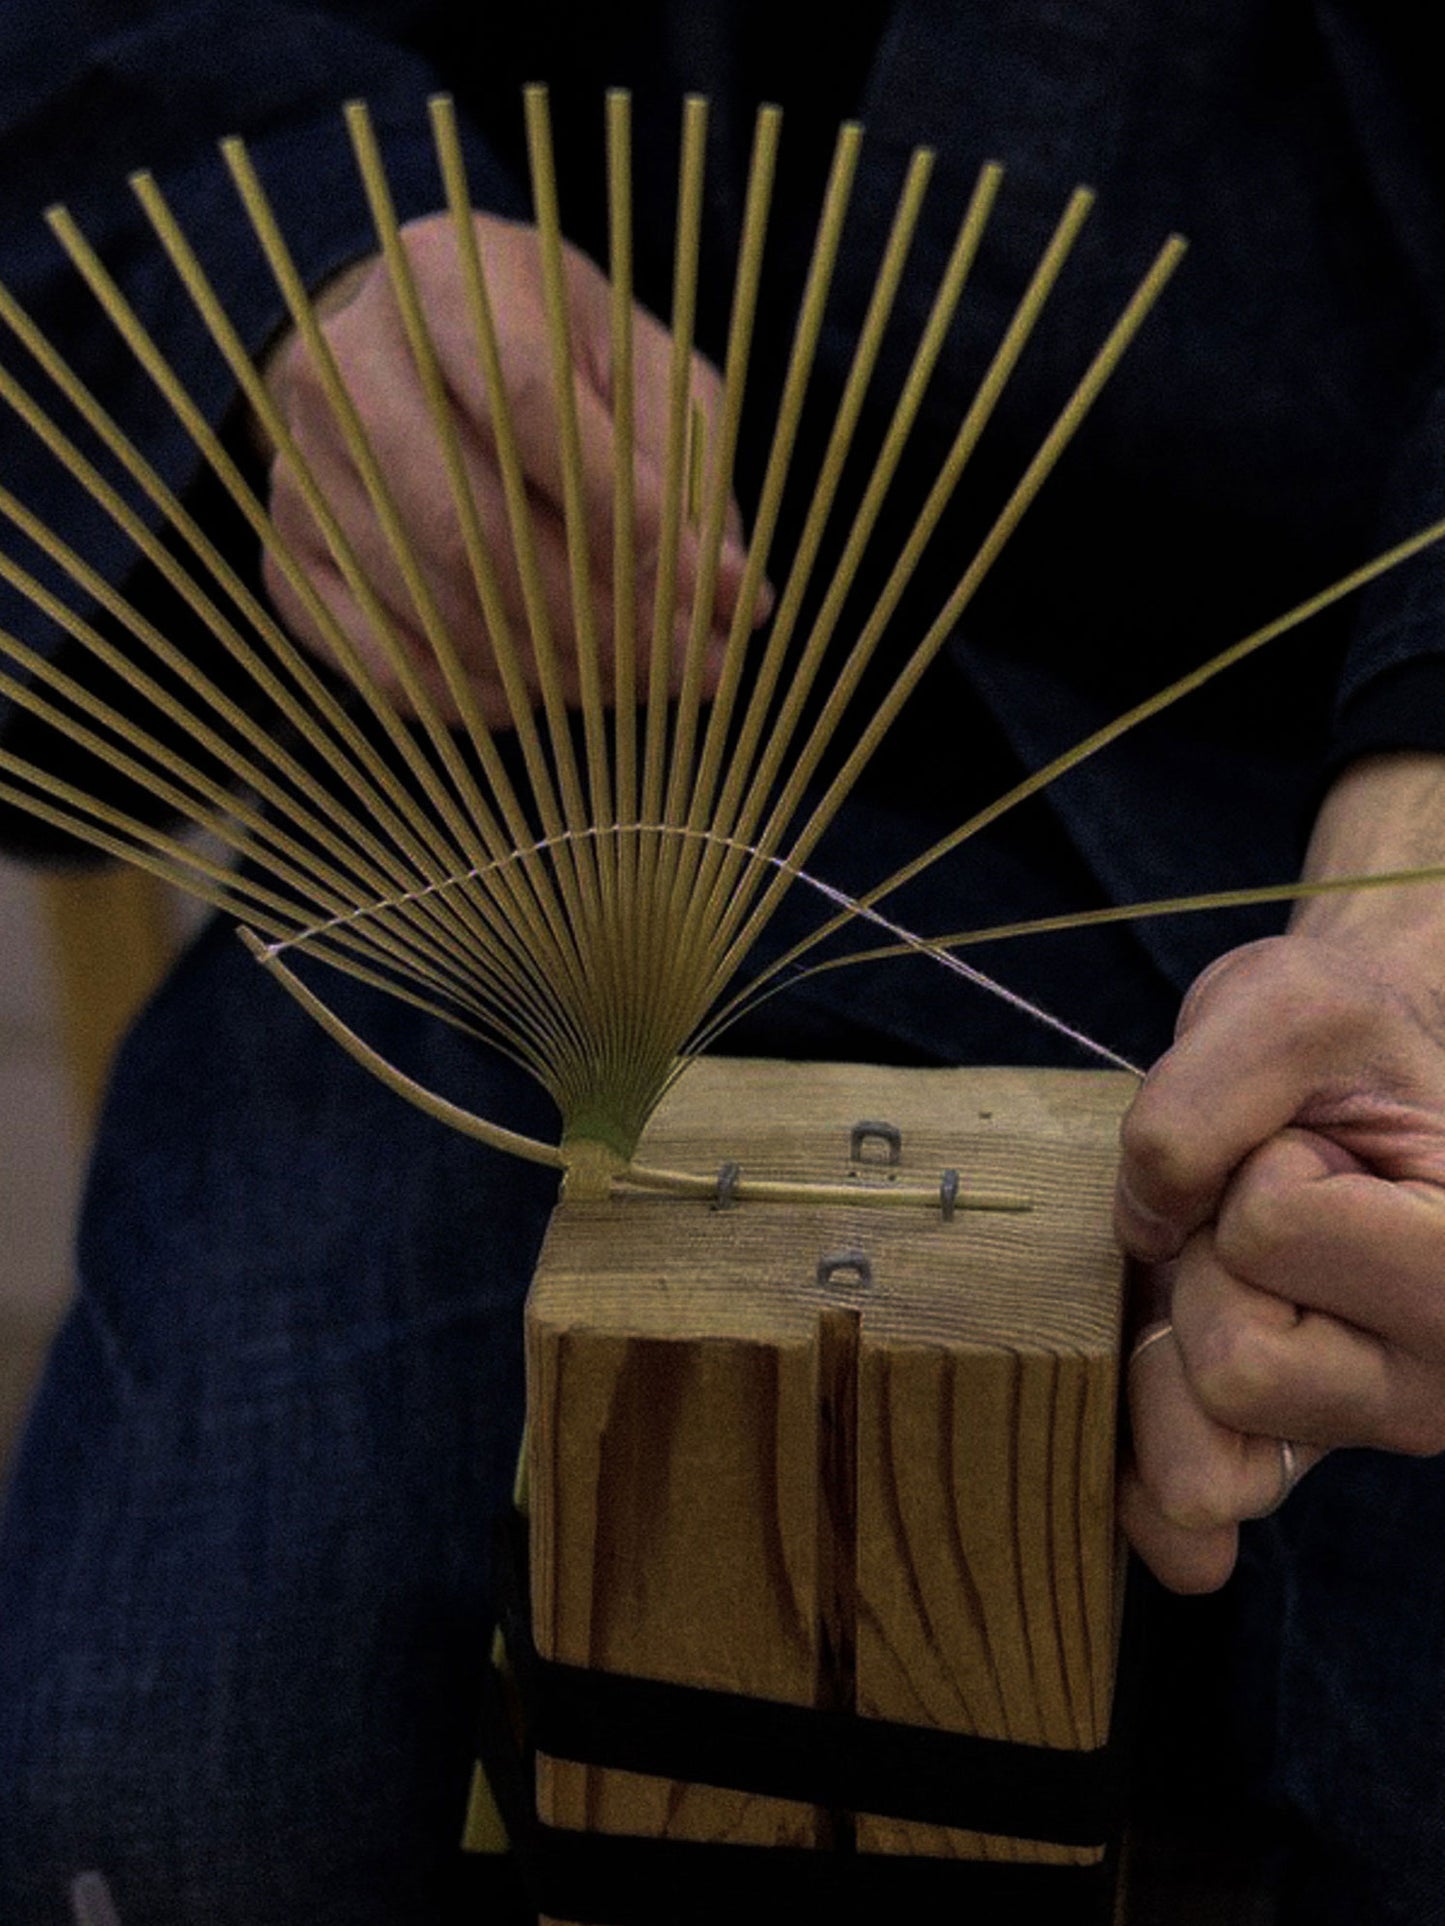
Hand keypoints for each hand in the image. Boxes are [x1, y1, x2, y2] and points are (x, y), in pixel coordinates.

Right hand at [260, 211, 762, 724]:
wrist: (416, 357)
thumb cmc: (560, 358)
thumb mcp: (645, 376)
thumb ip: (694, 480)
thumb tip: (741, 608)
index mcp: (446, 278)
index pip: (533, 405)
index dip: (628, 514)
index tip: (712, 594)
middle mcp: (345, 366)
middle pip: (475, 528)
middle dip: (596, 621)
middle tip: (681, 672)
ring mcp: (301, 469)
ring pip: (434, 606)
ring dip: (548, 671)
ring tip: (629, 686)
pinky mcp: (288, 557)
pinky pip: (384, 665)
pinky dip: (478, 700)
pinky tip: (542, 692)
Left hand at [1115, 754, 1444, 1591]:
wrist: (1357, 1081)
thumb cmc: (1343, 1046)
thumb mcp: (1286, 1006)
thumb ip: (1203, 1099)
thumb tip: (1147, 1226)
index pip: (1274, 1230)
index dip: (1261, 1167)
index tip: (1313, 1145)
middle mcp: (1440, 1385)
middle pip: (1232, 1364)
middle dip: (1209, 1259)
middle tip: (1265, 1206)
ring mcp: (1357, 1434)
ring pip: (1199, 1444)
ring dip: (1180, 1324)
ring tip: (1239, 1264)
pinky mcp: (1280, 1460)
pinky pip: (1186, 1517)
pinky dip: (1142, 1456)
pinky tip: (1151, 1379)